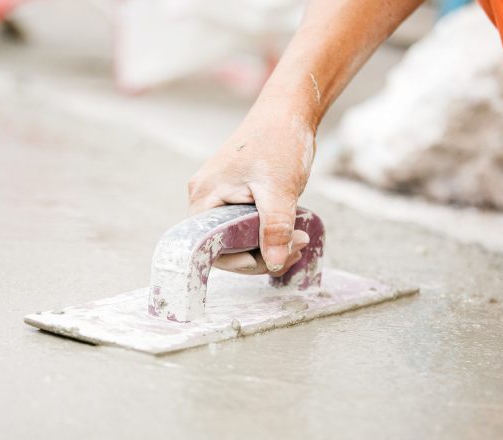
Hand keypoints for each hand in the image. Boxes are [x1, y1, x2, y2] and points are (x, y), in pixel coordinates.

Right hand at [187, 106, 315, 275]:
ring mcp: (219, 197)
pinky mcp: (234, 196)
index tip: (275, 258)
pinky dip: (267, 233)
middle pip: (225, 246)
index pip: (211, 248)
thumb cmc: (278, 142)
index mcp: (204, 197)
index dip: (241, 261)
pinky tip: (289, 229)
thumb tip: (273, 262)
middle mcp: (205, 198)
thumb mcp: (279, 189)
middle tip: (296, 247)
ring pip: (238, 238)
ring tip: (298, 237)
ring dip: (268, 245)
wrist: (287, 113)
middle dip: (261, 254)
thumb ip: (275, 228)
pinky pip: (245, 226)